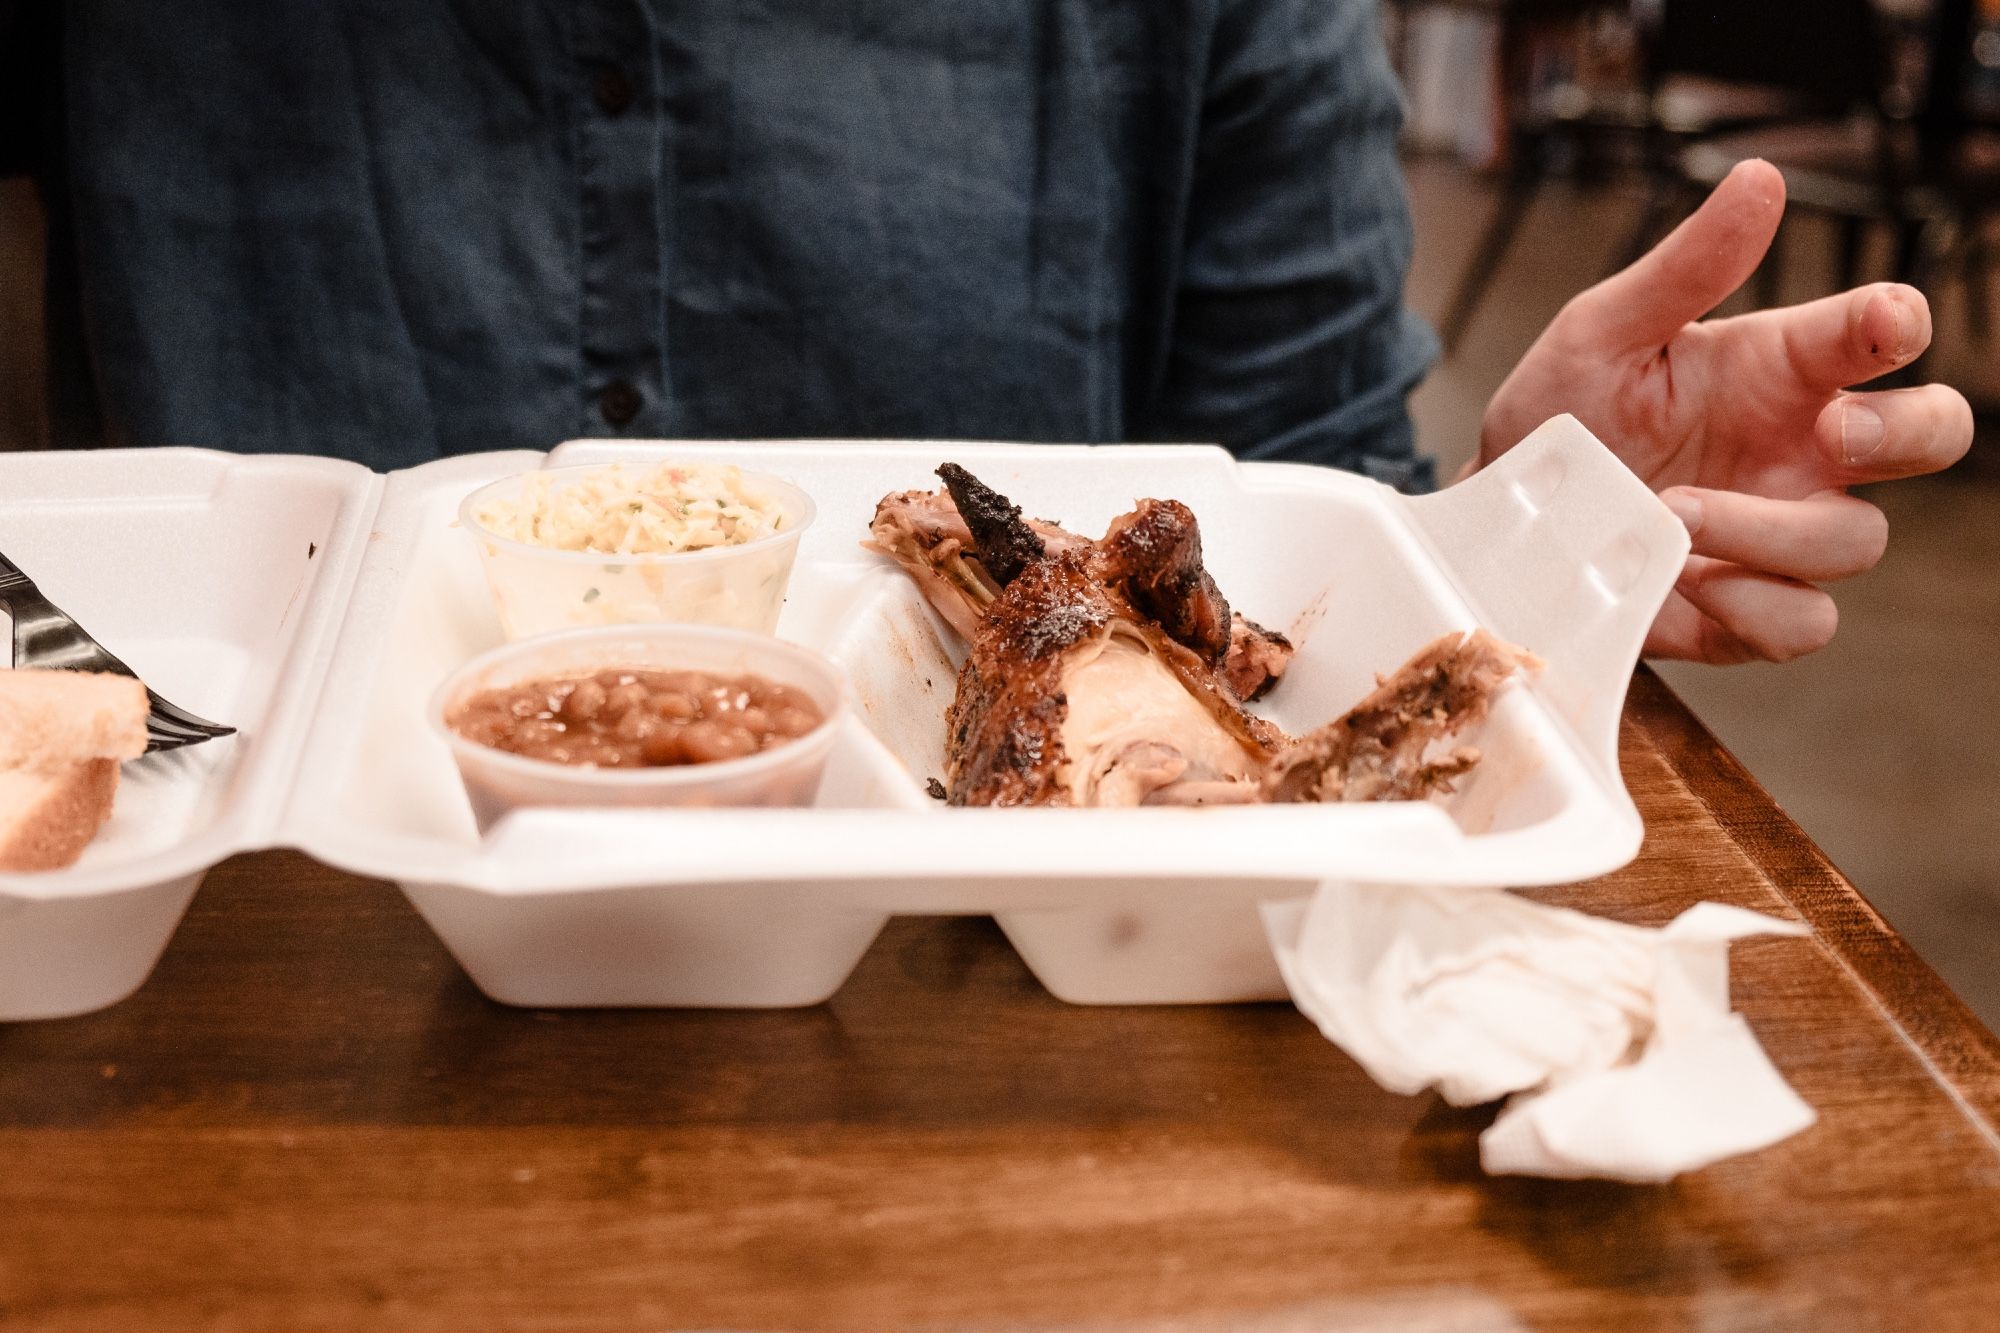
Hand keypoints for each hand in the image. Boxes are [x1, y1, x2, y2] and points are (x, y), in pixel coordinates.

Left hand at [1477, 159, 1971, 663]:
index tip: (1881, 322)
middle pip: (1931, 437)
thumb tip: (1759, 181)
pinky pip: (1801, 622)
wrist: (1494, 518)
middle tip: (1836, 429)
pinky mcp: (1741, 610)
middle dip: (1907, 432)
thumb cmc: (1561, 418)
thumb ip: (1683, 268)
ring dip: (1778, 531)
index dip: (1899, 323)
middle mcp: (1799, 451)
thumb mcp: (1601, 331)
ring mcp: (1777, 534)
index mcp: (1780, 369)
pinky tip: (1692, 581)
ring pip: (1857, 541)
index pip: (1883, 333)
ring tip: (1676, 510)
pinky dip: (1759, 607)